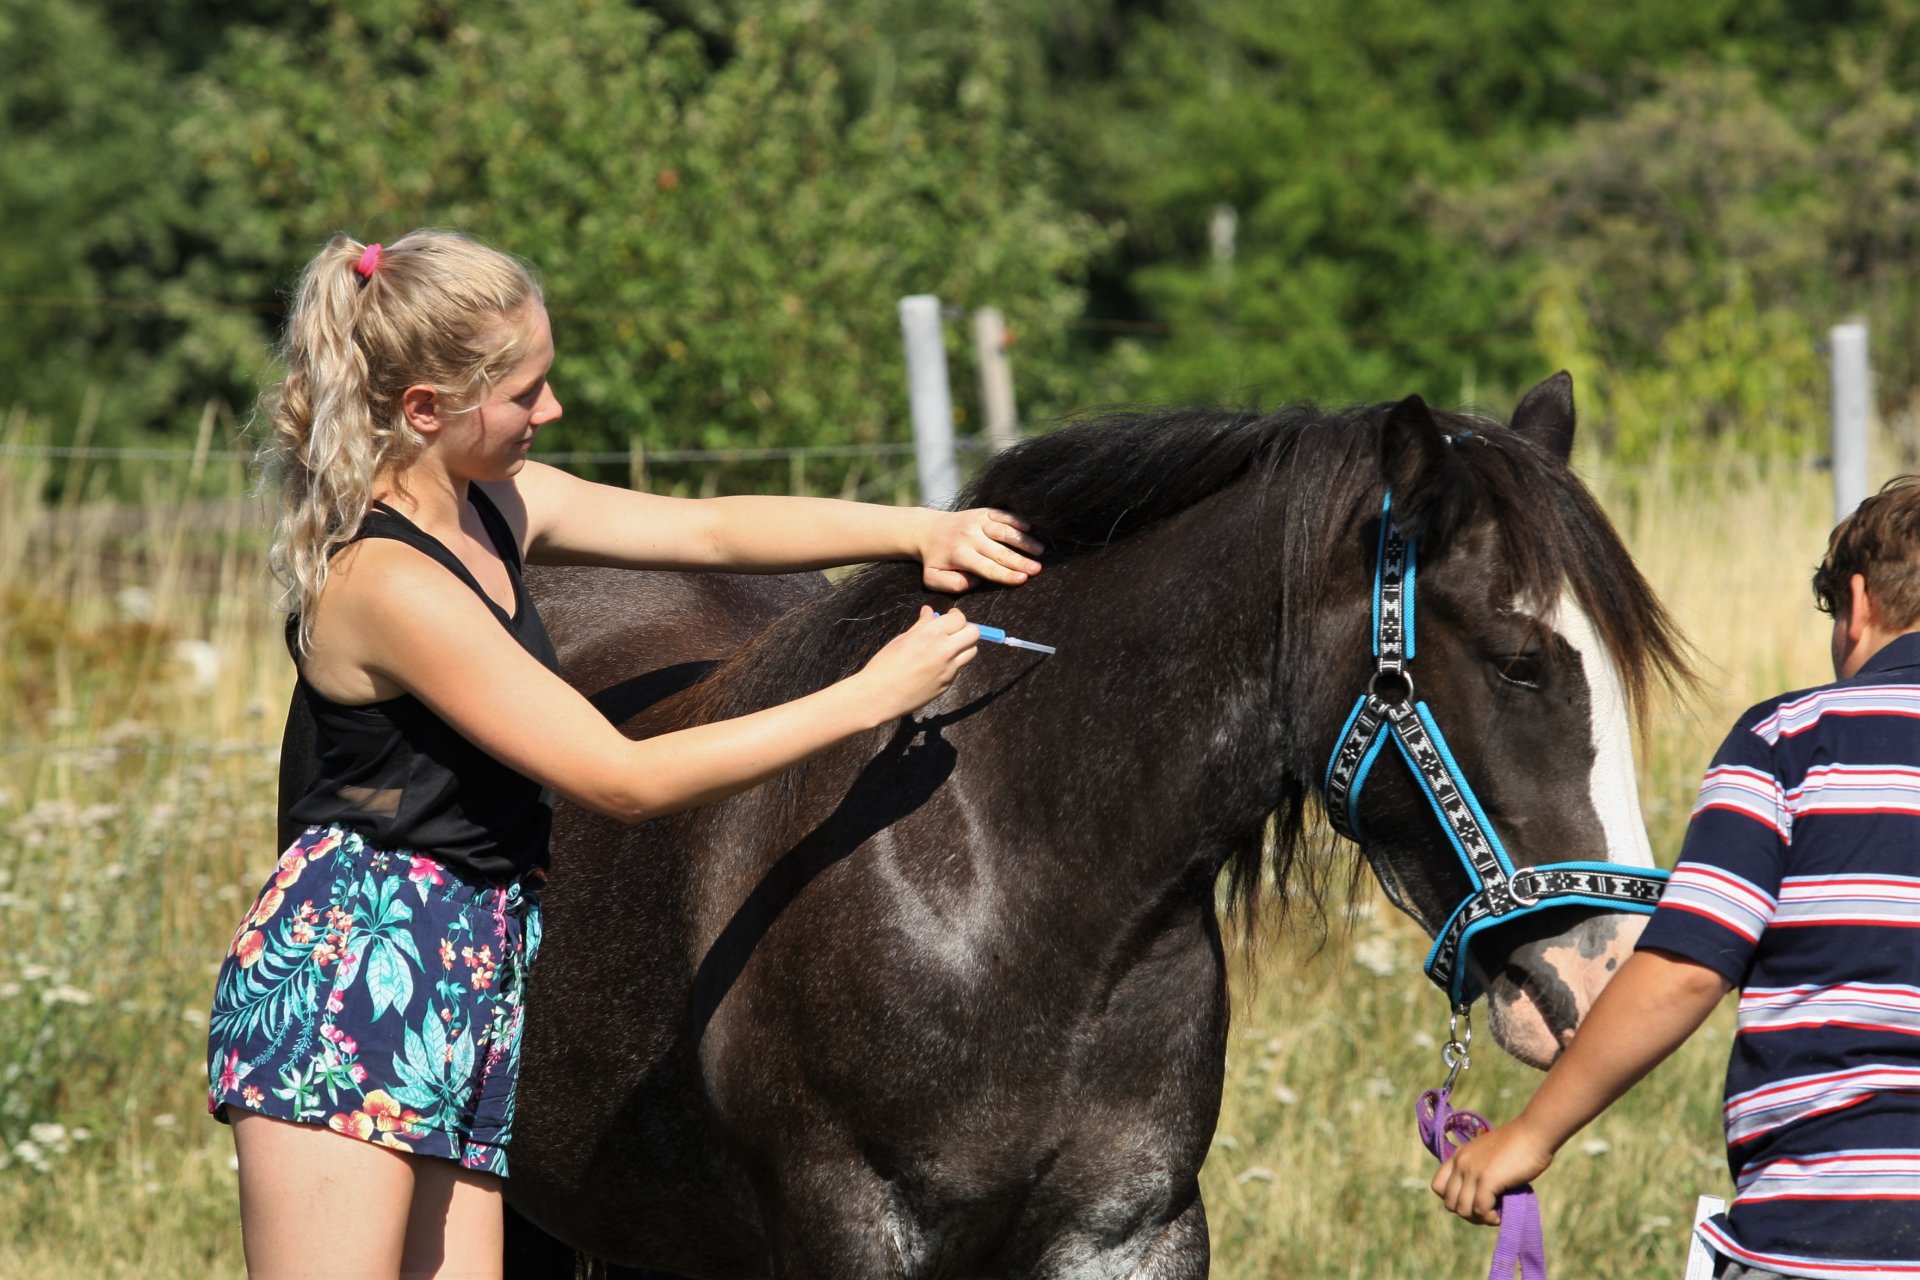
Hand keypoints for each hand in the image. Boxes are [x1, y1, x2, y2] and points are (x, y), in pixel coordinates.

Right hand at [855, 606, 980, 718]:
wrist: (879, 695)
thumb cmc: (885, 664)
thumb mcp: (902, 639)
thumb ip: (921, 625)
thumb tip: (929, 611)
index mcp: (932, 634)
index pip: (960, 619)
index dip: (956, 616)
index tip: (951, 616)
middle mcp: (945, 650)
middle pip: (974, 634)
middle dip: (966, 629)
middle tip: (955, 631)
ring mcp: (949, 669)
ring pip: (971, 652)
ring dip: (964, 646)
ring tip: (949, 647)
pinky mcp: (948, 684)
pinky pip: (958, 668)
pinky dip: (952, 663)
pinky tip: (936, 666)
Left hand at [918, 509, 1043, 593]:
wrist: (927, 529)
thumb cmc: (935, 558)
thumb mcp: (933, 578)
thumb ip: (953, 584)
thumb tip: (975, 581)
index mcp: (959, 554)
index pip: (987, 567)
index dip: (1006, 574)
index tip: (1023, 579)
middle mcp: (969, 535)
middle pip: (999, 551)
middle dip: (1020, 561)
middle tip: (1037, 569)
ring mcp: (977, 521)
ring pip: (1004, 531)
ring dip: (1023, 540)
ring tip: (1040, 550)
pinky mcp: (982, 511)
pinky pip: (1002, 515)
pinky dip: (1016, 520)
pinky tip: (1031, 527)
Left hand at [1430, 1120, 1554, 1226]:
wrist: (1534, 1133)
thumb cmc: (1519, 1146)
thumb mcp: (1489, 1157)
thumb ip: (1478, 1173)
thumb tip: (1478, 1202)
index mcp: (1458, 1156)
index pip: (1438, 1186)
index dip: (1454, 1200)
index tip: (1474, 1202)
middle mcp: (1460, 1162)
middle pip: (1450, 1203)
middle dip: (1468, 1214)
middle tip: (1488, 1212)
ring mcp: (1472, 1170)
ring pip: (1463, 1209)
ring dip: (1480, 1218)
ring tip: (1495, 1214)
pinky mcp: (1487, 1178)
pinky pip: (1481, 1209)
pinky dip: (1490, 1218)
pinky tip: (1500, 1215)